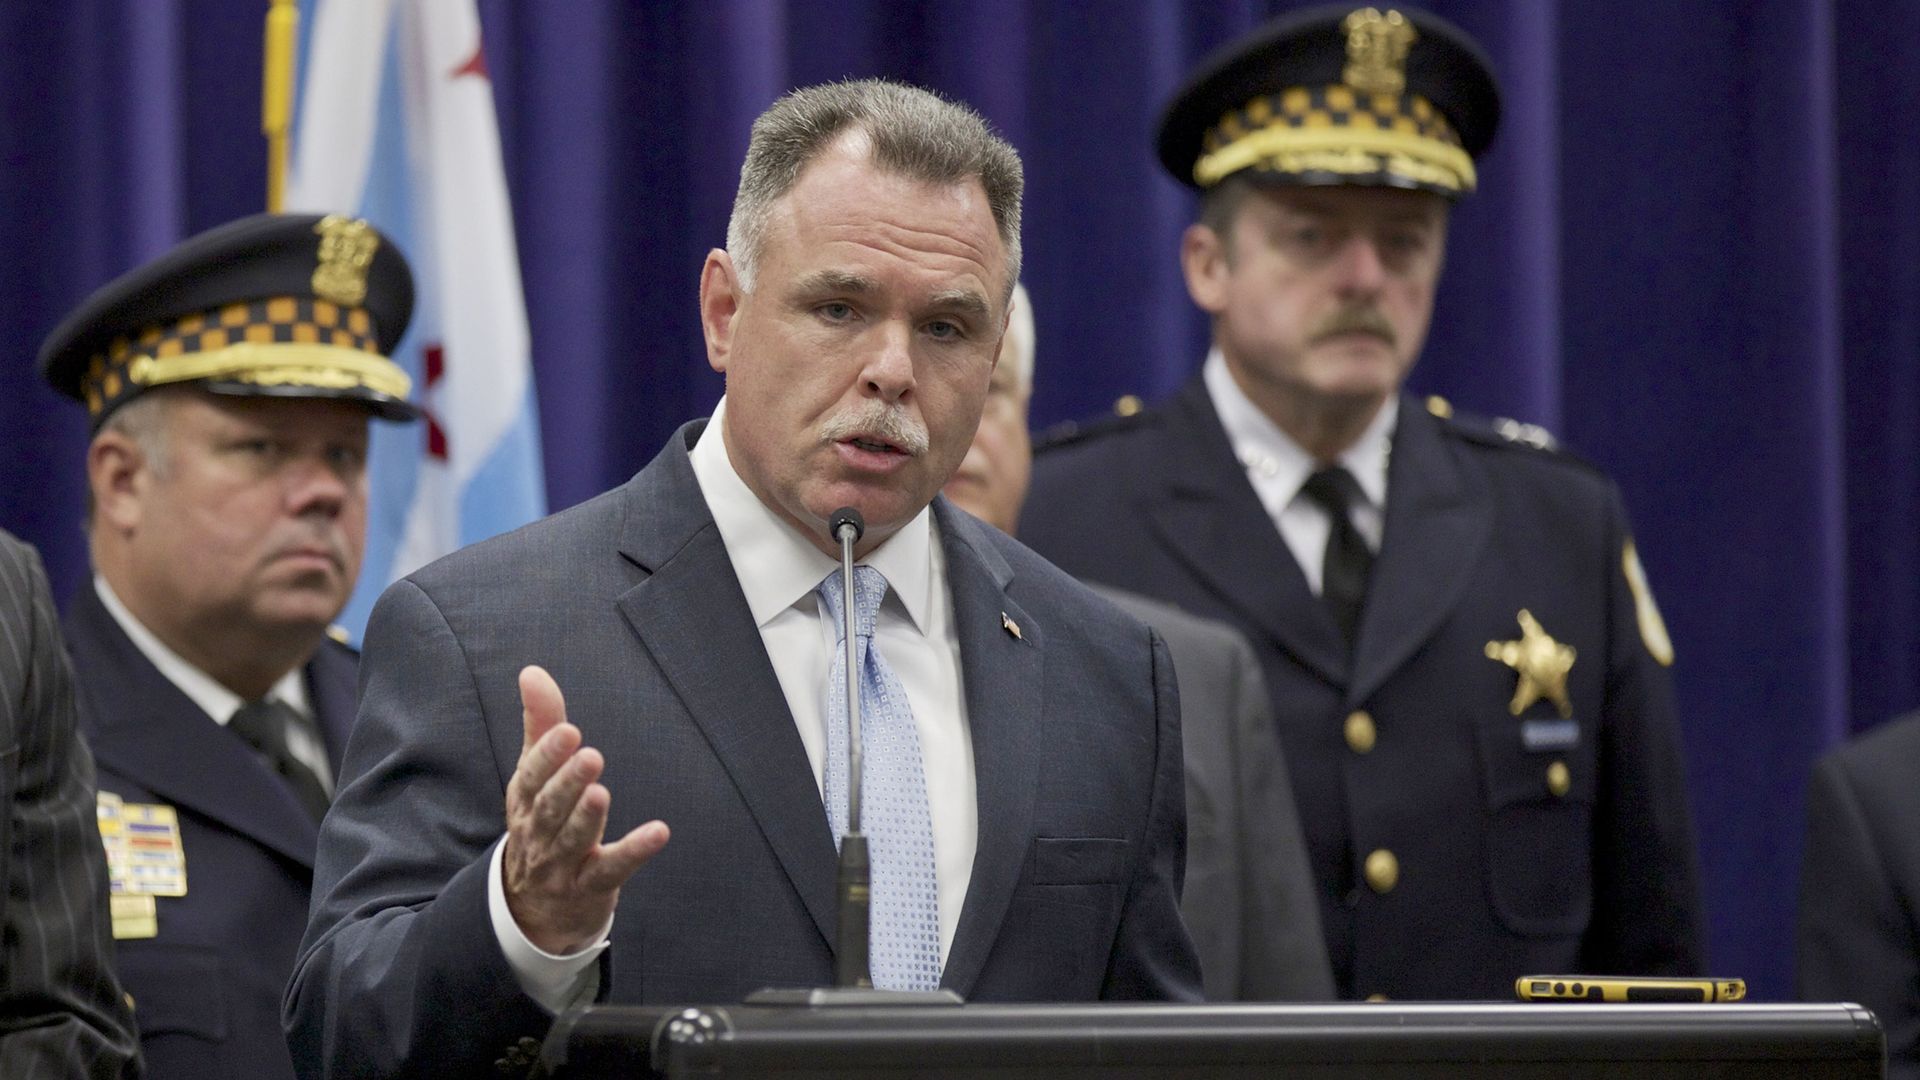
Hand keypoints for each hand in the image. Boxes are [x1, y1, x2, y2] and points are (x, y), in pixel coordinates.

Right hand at [503, 665, 669, 953]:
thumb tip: (532, 671)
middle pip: (549, 809)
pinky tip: (659, 832)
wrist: (533, 906)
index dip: (547, 756)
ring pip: (573, 841)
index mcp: (523, 801)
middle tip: (590, 755)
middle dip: (567, 783)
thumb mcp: (536, 775)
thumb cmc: (540, 822)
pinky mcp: (591, 886)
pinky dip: (634, 851)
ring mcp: (561, 865)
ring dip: (587, 817)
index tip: (568, 730)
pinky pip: (612, 869)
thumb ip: (541, 724)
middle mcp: (537, 833)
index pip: (531, 777)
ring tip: (601, 792)